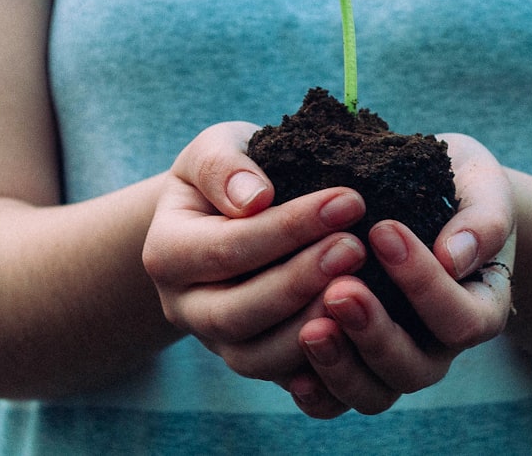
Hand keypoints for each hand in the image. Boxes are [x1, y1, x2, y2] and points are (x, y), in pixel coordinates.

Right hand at [142, 121, 368, 385]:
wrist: (226, 215)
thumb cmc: (229, 174)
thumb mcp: (215, 149)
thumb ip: (224, 166)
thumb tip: (255, 198)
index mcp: (168, 253)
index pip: (227, 248)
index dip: (288, 229)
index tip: (348, 200)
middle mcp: (184, 307)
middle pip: (237, 313)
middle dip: (301, 281)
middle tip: (356, 247)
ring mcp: (218, 344)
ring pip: (259, 358)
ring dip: (313, 325)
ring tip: (364, 288)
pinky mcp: (256, 363)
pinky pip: (286, 382)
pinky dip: (323, 367)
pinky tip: (361, 333)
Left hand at [290, 133, 515, 417]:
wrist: (425, 193)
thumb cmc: (458, 185)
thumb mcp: (482, 186)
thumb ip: (482, 219)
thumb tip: (454, 257)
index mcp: (480, 307)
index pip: (461, 319)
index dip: (424, 284)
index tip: (383, 230)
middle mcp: (439, 347)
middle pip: (414, 369)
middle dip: (375, 332)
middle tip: (340, 288)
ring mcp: (394, 362)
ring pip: (373, 394)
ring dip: (340, 365)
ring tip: (310, 327)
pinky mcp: (353, 365)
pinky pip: (335, 402)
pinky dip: (315, 392)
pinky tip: (292, 369)